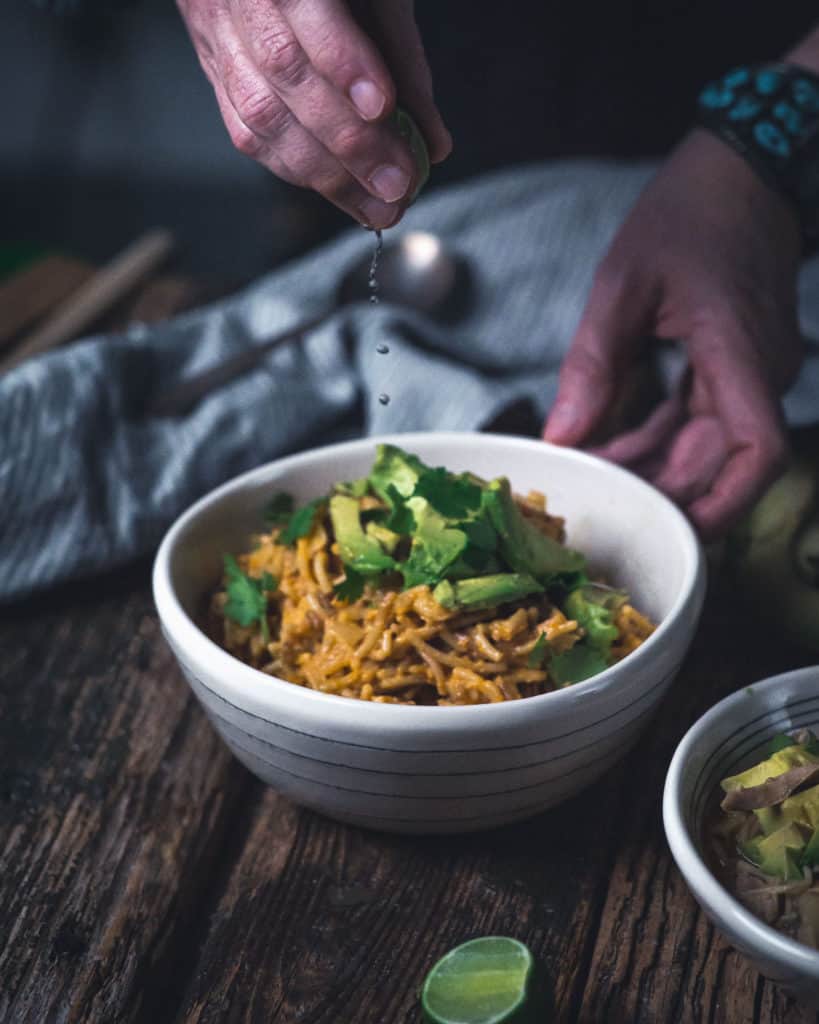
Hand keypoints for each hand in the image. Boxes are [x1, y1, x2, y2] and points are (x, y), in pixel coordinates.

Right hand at [177, 0, 450, 228]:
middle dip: (347, 140)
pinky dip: (298, 170)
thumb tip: (432, 143)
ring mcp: (218, 36)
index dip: (342, 63)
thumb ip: (403, 57)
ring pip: (260, 115)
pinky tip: (338, 190)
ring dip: (325, 174)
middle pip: (284, 71)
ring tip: (375, 207)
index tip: (383, 109)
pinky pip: (248, 133)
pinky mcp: (215, 72)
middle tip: (395, 185)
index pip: (304, 10)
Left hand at [544, 130, 803, 538]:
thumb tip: (562, 437)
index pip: (759, 450)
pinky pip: (696, 418)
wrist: (735, 170)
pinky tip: (607, 443)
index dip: (724, 502)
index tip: (674, 530)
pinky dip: (654, 436)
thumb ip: (593, 366)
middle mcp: (756, 372)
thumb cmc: (686, 213)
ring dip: (649, 466)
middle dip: (659, 490)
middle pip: (718, 462)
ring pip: (703, 445)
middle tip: (593, 500)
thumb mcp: (623, 285)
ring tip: (588, 473)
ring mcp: (748, 370)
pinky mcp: (732, 365)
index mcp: (741, 352)